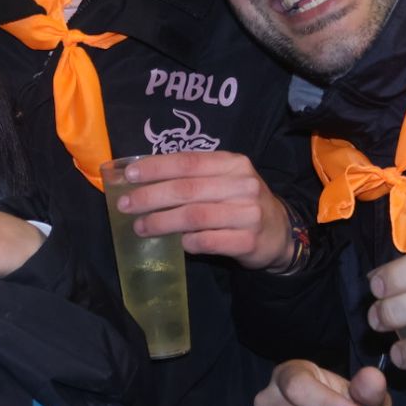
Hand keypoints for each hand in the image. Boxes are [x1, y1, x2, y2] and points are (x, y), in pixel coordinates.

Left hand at [115, 151, 293, 269]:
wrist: (279, 234)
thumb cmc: (239, 202)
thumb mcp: (223, 180)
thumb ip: (192, 176)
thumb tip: (141, 179)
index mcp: (233, 163)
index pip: (188, 162)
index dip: (156, 167)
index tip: (129, 175)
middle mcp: (243, 185)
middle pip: (187, 189)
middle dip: (150, 197)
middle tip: (125, 205)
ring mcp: (249, 214)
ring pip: (194, 216)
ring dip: (161, 222)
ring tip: (140, 227)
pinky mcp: (249, 241)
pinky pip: (207, 241)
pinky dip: (186, 242)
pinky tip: (176, 243)